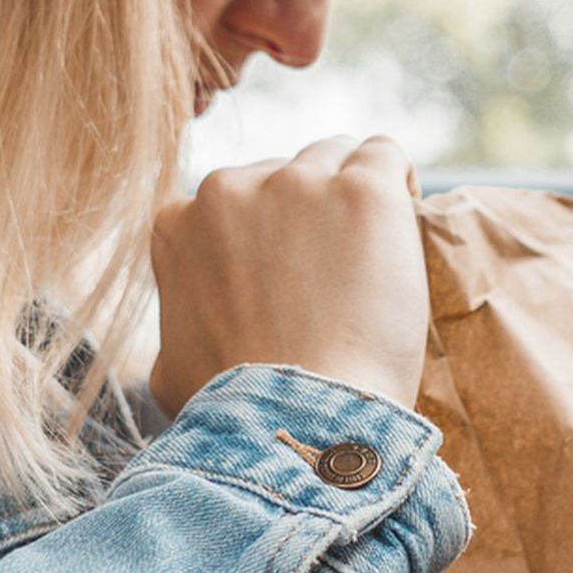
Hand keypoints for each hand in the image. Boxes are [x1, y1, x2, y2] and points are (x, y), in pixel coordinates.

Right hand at [151, 136, 429, 413]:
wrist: (296, 418)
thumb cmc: (237, 409)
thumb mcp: (171, 370)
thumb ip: (177, 330)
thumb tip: (185, 338)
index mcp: (179, 223)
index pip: (231, 201)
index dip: (265, 234)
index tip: (292, 273)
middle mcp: (228, 188)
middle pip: (282, 172)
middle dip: (308, 214)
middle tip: (335, 274)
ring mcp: (296, 184)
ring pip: (334, 157)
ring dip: (352, 197)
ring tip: (373, 254)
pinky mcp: (361, 191)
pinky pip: (384, 155)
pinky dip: (397, 183)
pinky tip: (402, 223)